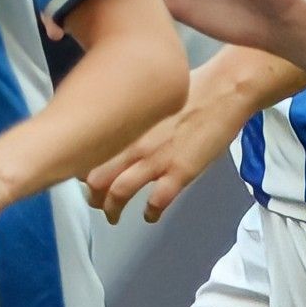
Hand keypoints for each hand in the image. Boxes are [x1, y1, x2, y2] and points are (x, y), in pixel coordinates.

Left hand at [84, 62, 254, 221]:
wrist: (224, 91)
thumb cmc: (191, 90)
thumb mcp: (150, 101)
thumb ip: (132, 120)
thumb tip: (119, 130)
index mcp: (125, 124)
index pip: (88, 153)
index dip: (81, 169)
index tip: (85, 176)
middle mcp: (133, 144)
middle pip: (95, 179)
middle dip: (92, 195)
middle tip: (97, 202)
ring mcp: (156, 160)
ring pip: (118, 193)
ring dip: (112, 210)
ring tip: (114, 217)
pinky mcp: (180, 173)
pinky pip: (157, 202)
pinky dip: (150, 213)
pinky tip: (150, 216)